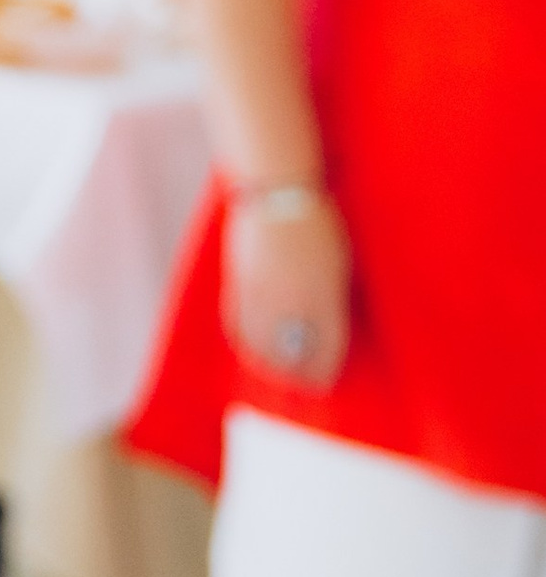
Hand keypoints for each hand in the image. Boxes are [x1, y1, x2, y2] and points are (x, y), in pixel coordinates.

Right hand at [225, 187, 349, 390]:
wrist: (277, 192)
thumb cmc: (319, 224)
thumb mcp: (338, 264)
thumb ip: (332, 301)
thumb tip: (326, 332)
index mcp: (324, 297)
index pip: (326, 350)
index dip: (325, 371)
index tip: (325, 381)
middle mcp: (292, 302)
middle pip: (292, 356)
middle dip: (298, 377)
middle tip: (303, 385)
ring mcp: (261, 295)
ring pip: (261, 346)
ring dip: (269, 366)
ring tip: (276, 373)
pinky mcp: (238, 284)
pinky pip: (237, 326)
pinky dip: (244, 343)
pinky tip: (250, 348)